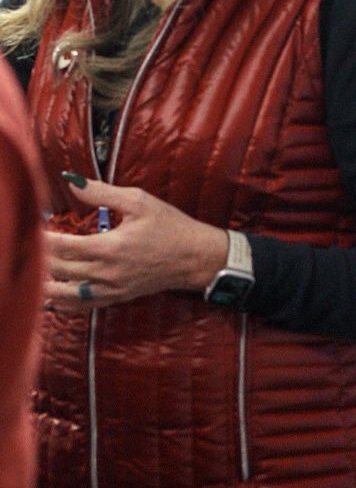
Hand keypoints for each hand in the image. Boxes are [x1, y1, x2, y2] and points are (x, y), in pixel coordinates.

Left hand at [45, 176, 227, 309]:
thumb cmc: (169, 226)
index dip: (44, 239)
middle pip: (60, 270)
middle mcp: (107, 273)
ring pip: (66, 293)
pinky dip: (63, 302)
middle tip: (29, 245)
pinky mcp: (116, 298)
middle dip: (41, 258)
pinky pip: (82, 306)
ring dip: (46, 283)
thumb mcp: (139, 201)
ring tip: (30, 272)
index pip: (64, 246)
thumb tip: (71, 181)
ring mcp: (110, 289)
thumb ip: (102, 192)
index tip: (34, 228)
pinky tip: (51, 296)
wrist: (194, 257)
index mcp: (111, 247)